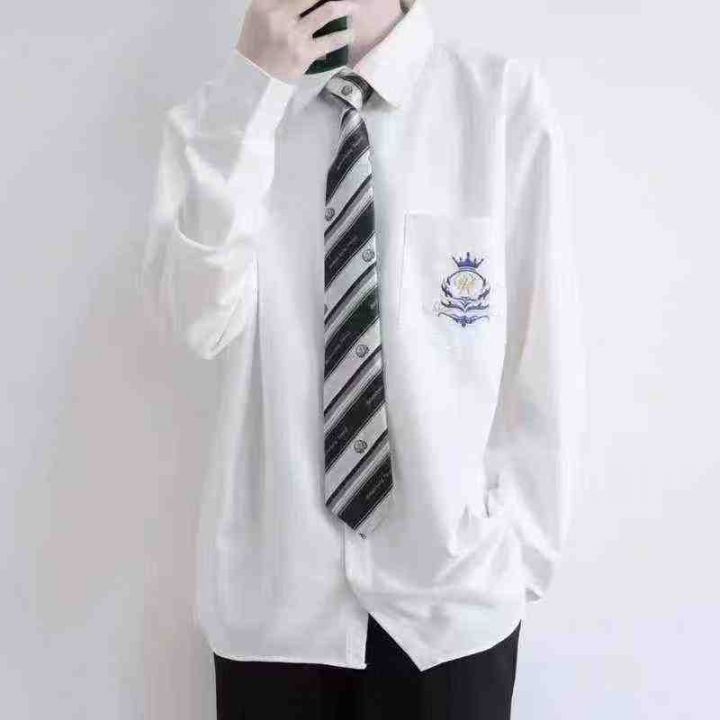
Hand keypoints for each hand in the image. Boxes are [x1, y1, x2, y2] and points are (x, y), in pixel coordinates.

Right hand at [236, 0, 355, 81]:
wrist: (256, 78)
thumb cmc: (258, 45)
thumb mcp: (259, 15)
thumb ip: (278, 2)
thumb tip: (307, 2)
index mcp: (266, 4)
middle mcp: (279, 15)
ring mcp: (293, 35)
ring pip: (327, 12)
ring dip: (344, 7)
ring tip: (352, 7)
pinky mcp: (304, 53)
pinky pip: (330, 41)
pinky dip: (344, 36)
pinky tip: (350, 34)